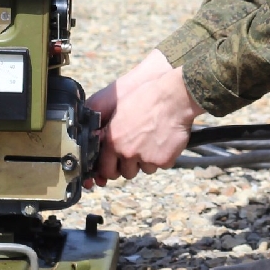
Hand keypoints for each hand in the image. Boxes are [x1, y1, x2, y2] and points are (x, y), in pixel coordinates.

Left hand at [84, 49, 205, 186]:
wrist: (174, 96)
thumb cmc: (146, 96)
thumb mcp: (116, 107)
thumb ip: (104, 127)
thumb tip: (95, 137)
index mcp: (113, 140)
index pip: (104, 168)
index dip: (109, 167)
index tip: (114, 165)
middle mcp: (127, 152)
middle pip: (125, 173)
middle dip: (129, 165)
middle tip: (137, 150)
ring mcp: (146, 158)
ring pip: (145, 169)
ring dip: (147, 160)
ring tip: (152, 140)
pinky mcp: (164, 160)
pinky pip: (161, 165)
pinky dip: (163, 156)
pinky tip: (164, 140)